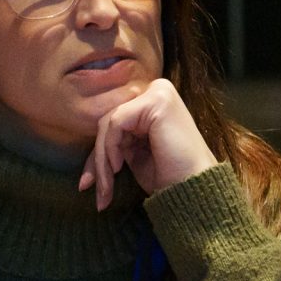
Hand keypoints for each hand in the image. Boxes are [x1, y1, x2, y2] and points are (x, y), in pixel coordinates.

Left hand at [78, 77, 217, 208]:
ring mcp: (158, 92)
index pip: (113, 123)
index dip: (98, 154)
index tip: (87, 184)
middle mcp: (157, 91)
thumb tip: (86, 150)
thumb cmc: (168, 174)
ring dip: (101, 159)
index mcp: (152, 103)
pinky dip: (110, 148)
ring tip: (105, 187)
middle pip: (108, 122)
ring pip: (108, 124)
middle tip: (89, 187)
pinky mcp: (156, 100)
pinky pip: (115, 123)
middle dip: (97, 158)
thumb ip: (113, 140)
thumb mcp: (132, 154)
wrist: (194, 189)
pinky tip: (120, 166)